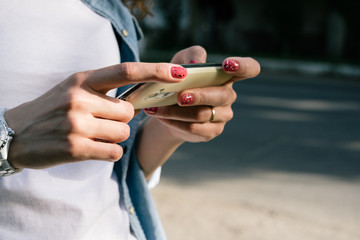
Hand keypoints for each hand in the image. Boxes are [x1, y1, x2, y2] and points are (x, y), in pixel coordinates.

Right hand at [5, 62, 185, 169]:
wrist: (16, 133)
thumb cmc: (53, 110)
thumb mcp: (74, 89)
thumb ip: (104, 91)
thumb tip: (139, 100)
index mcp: (82, 80)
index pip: (125, 70)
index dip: (155, 70)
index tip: (178, 73)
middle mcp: (79, 99)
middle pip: (129, 111)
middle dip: (122, 119)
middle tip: (101, 121)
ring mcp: (77, 124)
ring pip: (123, 132)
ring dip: (114, 137)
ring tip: (93, 135)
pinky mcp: (75, 148)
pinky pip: (114, 151)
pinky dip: (108, 152)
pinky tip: (91, 148)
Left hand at [135, 46, 259, 177]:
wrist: (168, 108)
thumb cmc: (179, 81)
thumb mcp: (180, 61)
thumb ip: (190, 55)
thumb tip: (196, 62)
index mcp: (227, 76)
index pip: (250, 68)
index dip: (244, 66)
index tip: (227, 65)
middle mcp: (228, 96)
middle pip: (222, 96)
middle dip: (200, 95)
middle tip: (179, 96)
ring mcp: (222, 115)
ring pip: (204, 114)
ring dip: (178, 111)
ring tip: (157, 107)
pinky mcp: (211, 131)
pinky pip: (194, 128)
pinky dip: (176, 123)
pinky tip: (162, 118)